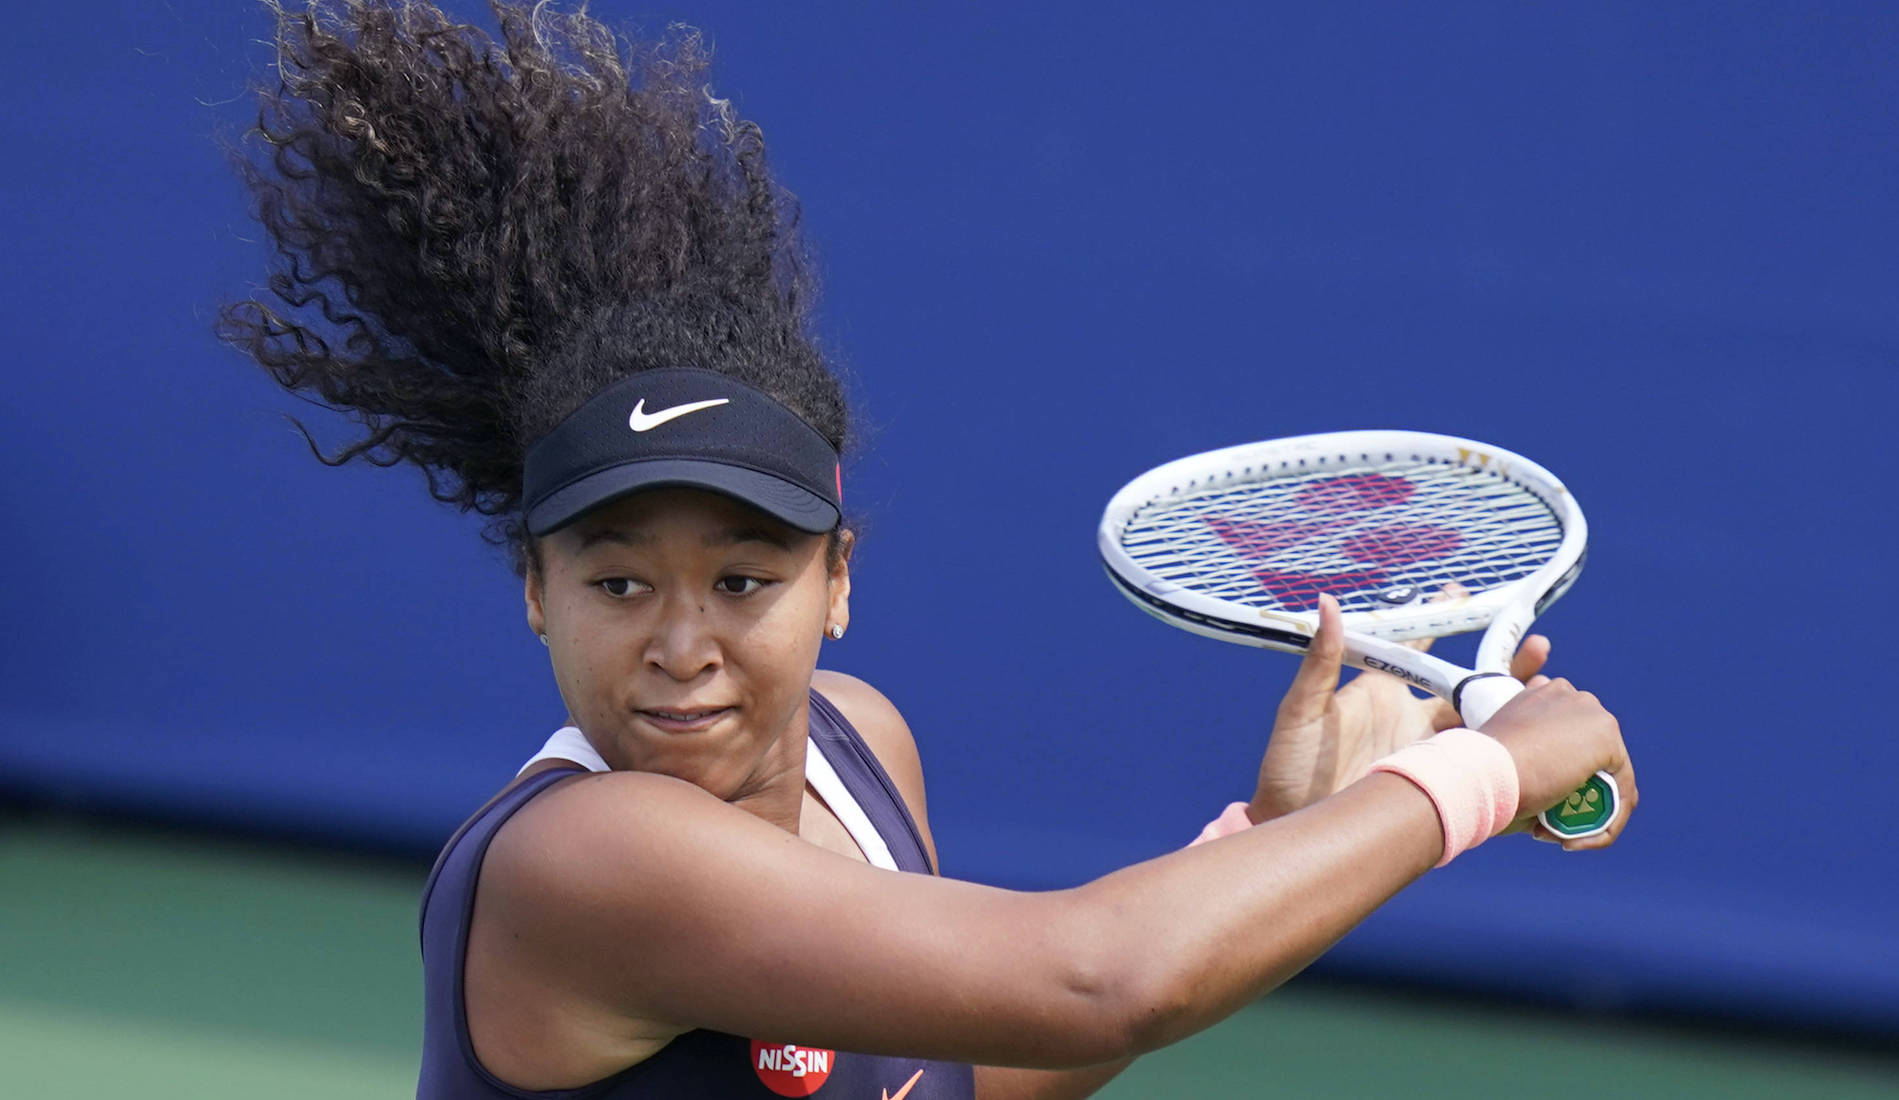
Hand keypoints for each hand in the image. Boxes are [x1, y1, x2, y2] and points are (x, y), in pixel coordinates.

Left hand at [1246, 592, 1552, 822]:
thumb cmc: (1288, 768)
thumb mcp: (1301, 711)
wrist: (1294, 827)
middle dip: (1503, 664)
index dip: (1441, 619)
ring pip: (1480, 719)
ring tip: (1549, 684)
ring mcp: (1425, 750)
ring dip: (1513, 702)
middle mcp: (1408, 716)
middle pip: (1464, 682)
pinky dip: (1506, 746)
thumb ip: (1320, 661)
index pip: (1418, 647)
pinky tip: (1534, 735)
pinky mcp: (1434, 781)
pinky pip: (1476, 760)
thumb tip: (1327, 603)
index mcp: (1379, 690)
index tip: (1462, 593)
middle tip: (1539, 646)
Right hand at [1481, 678, 1637, 850]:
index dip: (1557, 771)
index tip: (1535, 801)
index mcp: (1541, 693)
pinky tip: (1575, 841)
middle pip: (1592, 752)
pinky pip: (1621, 791)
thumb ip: (1533, 766)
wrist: (1480, 773)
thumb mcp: (1504, 761)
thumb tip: (1550, 808)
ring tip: (1560, 838)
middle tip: (1548, 824)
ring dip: (1592, 811)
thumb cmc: (1480, 775)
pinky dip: (1607, 823)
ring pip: (1609, 773)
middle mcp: (1569, 695)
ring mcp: (1591, 713)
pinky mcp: (1607, 737)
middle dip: (1579, 791)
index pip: (1567, 734)